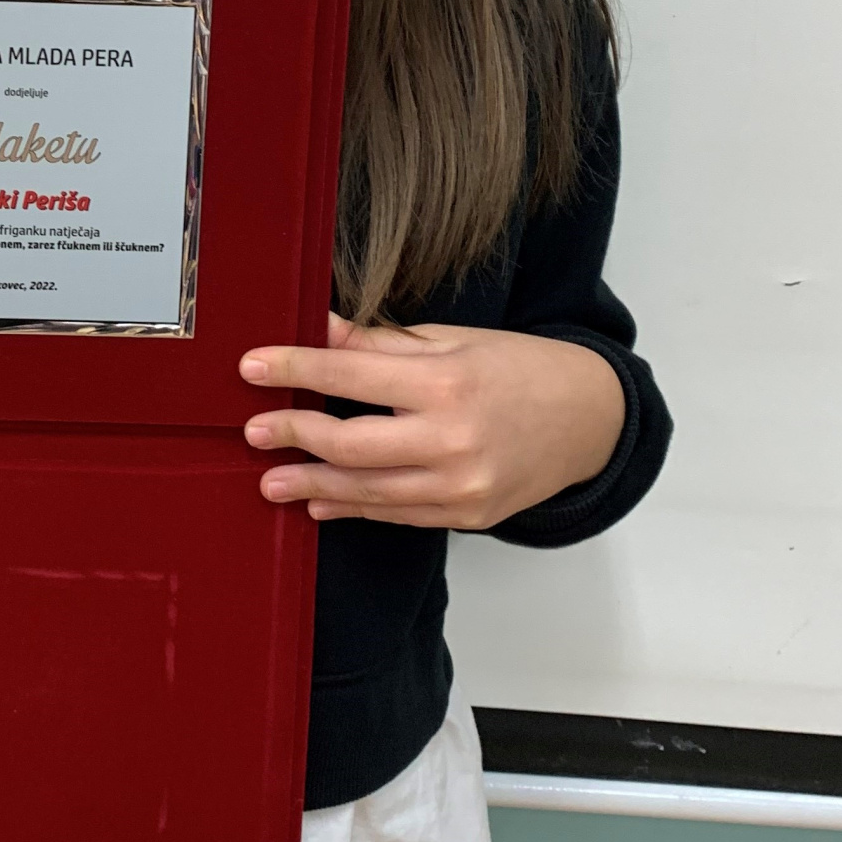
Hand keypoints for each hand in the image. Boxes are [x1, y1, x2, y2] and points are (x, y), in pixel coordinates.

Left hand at [239, 313, 626, 529]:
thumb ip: (380, 342)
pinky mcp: (468, 516)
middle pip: (350, 442)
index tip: (252, 366)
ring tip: (272, 481)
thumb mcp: (451, 340)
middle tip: (254, 431)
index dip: (294, 368)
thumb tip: (320, 326)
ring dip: (312, 485)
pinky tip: (323, 502)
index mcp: (445, 381)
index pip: (350, 373)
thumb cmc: (518, 368)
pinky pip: (398, 515)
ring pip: (368, 490)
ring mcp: (461, 484)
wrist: (589, 419)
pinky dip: (355, 509)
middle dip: (294, 435)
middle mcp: (452, 438)